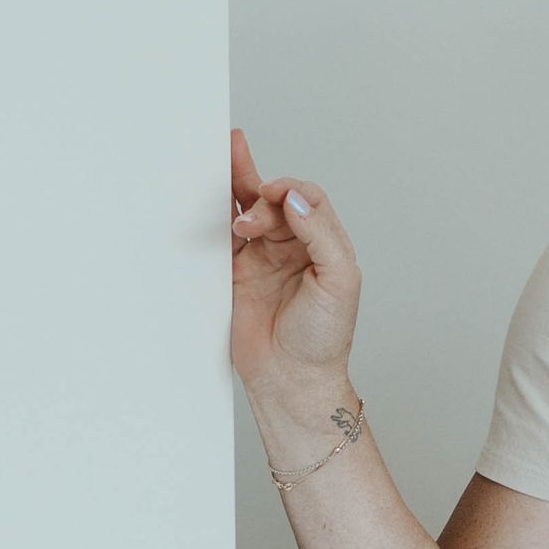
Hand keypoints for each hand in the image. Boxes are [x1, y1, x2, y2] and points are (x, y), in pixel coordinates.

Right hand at [229, 126, 360, 397]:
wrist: (291, 379)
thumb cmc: (323, 338)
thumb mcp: (339, 282)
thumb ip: (320, 236)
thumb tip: (295, 199)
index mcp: (323, 245)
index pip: (307, 201)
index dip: (291, 191)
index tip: (276, 196)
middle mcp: (293, 248)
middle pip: (274, 201)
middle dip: (259, 188)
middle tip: (249, 194)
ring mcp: (262, 260)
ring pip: (246, 213)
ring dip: (235, 191)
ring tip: (222, 169)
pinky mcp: (235, 275)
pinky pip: (222, 239)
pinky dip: (215, 219)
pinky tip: (209, 203)